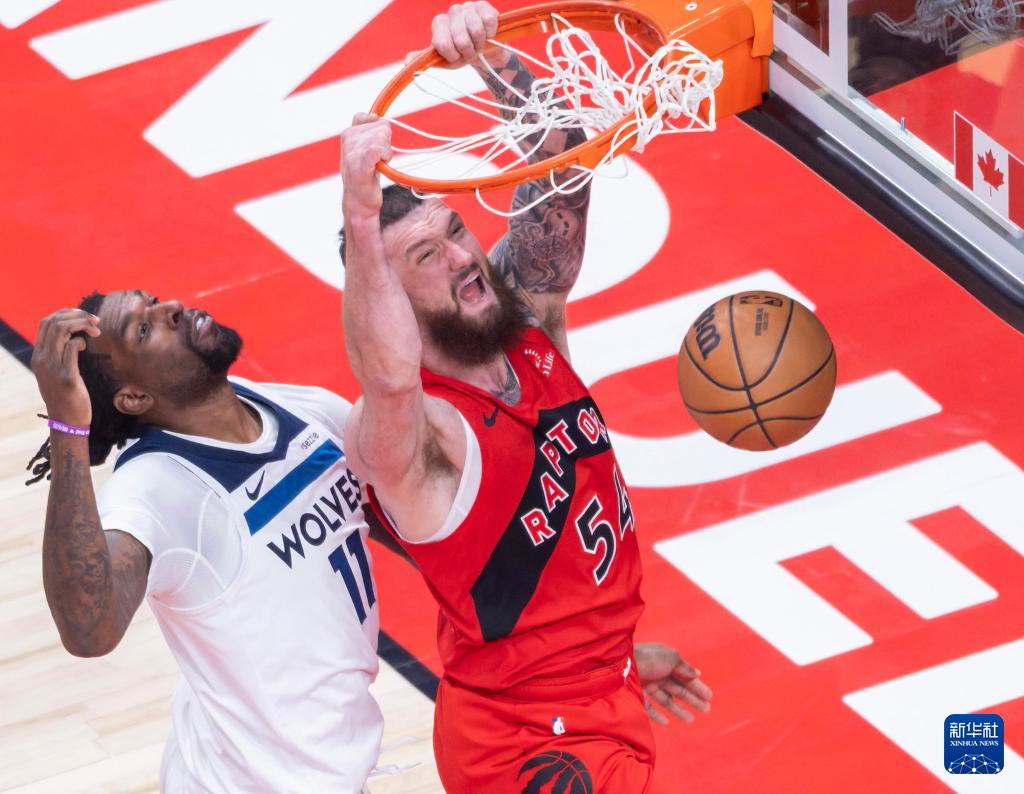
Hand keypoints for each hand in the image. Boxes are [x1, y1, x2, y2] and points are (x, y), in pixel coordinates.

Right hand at [31, 308, 100, 427]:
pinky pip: (72, 348)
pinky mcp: (67, 376)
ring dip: (82, 324)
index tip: (83, 316)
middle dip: (77, 315)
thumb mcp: (57, 372)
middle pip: (54, 322)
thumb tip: (73, 337)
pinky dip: (81, 341)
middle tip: (95, 321)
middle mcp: (42, 359)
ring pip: (62, 331)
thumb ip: (59, 355)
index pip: (45, 322)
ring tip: (96, 330)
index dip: (65, 313)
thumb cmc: (67, 396)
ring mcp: (52, 367)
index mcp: (39, 356)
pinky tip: (88, 345)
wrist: (67, 421)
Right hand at [341, 113, 391, 217]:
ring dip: (386, 154)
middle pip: (383, 127)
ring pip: (384, 136)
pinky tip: (378, 168)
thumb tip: (375, 116)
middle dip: (385, 145)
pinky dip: (385, 158)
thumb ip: (367, 130)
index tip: (375, 151)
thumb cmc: (365, 176)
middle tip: (376, 162)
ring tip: (375, 167)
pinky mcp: (359, 162)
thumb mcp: (364, 148)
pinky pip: (379, 148)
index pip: (374, 118)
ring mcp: (352, 149)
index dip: (381, 135)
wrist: (359, 202)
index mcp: (349, 132)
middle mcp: (348, 137)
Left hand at [431, 2, 499, 67]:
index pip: (443, 44)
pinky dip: (490, 33)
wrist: (485, 49)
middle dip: (469, 51)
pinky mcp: (483, 6)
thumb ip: (436, 60)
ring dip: (480, 43)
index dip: (454, 56)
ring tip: (479, 43)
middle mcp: (452, 12)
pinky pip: (488, 20)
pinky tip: (487, 33)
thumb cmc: (465, 53)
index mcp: (439, 24)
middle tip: (471, 51)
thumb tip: (417, 59)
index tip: (457, 56)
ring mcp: (467, 7)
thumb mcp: (450, 61)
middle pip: (461, 40)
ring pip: (476, 31)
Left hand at [635, 642, 711, 724]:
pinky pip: (649, 708)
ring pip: (666, 700)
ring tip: (691, 720)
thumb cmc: (648, 659)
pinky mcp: (636, 695)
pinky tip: (667, 722)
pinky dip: (657, 715)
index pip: (685, 676)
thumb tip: (697, 674)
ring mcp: (646, 684)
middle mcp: (656, 673)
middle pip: (678, 689)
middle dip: (692, 699)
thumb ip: (684, 668)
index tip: (709, 697)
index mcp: (665, 662)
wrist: (621, 665)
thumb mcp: (671, 659)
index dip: (697, 686)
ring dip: (679, 710)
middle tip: (706, 710)